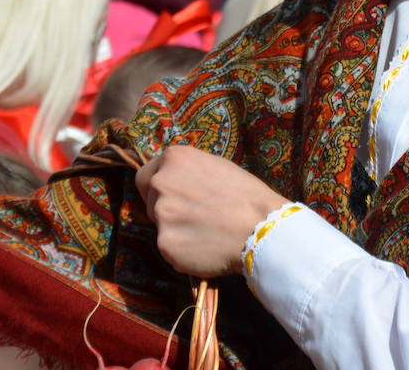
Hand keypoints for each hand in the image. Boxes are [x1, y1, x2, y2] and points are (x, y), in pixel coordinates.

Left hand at [134, 145, 286, 277]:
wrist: (262, 227)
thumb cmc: (246, 195)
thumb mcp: (216, 167)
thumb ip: (187, 172)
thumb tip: (175, 182)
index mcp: (174, 158)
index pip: (146, 176)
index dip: (157, 188)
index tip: (172, 198)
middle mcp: (162, 182)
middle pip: (150, 201)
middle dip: (167, 208)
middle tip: (194, 217)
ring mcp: (161, 214)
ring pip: (160, 226)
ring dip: (176, 230)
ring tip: (206, 232)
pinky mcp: (166, 244)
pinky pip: (169, 248)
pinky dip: (183, 250)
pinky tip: (206, 247)